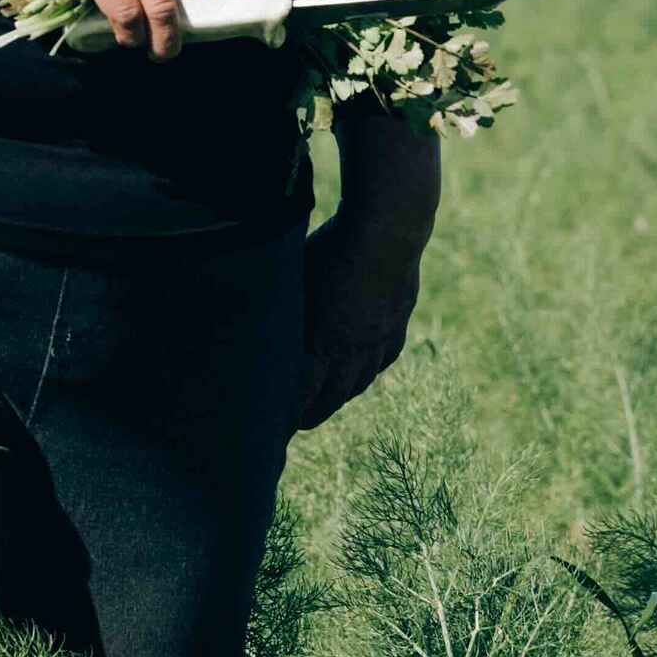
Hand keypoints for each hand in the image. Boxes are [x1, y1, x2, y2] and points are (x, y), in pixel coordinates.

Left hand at [294, 207, 427, 428]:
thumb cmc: (330, 246)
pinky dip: (371, 368)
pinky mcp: (400, 319)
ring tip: (327, 400)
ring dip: (342, 393)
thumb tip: (256, 316)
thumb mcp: (294, 276)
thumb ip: (280, 306)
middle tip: (297, 423)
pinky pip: (385, 356)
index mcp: (325, 343)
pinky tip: (364, 369)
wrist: (390, 228)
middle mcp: (356, 349)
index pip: (302, 395)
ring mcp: (381, 336)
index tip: (272, 428)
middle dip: (313, 413)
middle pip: (333, 396)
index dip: (287, 414)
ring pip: (362, 379)